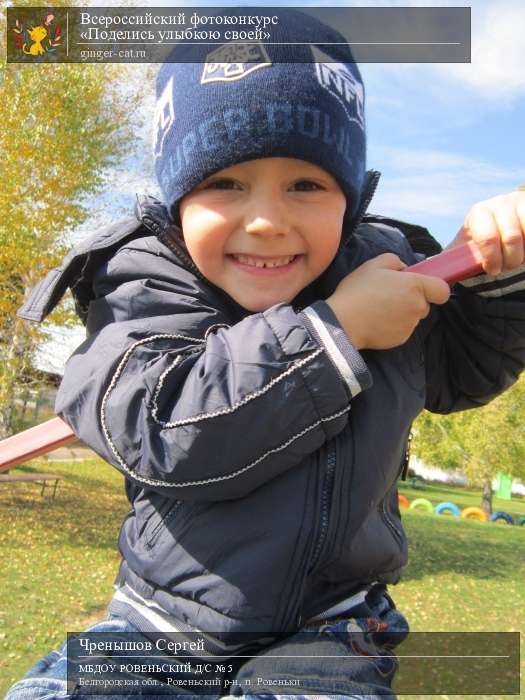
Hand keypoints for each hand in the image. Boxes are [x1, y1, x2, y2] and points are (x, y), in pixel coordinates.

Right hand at [325, 253, 449, 349]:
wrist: (343, 322)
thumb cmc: (358, 291)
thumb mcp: (373, 265)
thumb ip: (395, 261)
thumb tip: (404, 269)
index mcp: (414, 286)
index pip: (442, 290)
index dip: (434, 288)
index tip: (420, 287)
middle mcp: (417, 307)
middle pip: (425, 304)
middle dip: (412, 300)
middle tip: (390, 296)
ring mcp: (410, 325)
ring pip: (413, 317)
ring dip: (402, 313)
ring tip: (379, 309)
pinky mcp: (401, 339)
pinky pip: (403, 330)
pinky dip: (393, 326)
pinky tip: (377, 322)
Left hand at [446, 190, 524, 275]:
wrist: (503, 220)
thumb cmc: (480, 239)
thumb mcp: (465, 244)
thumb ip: (453, 257)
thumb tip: (437, 272)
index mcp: (479, 213)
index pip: (488, 239)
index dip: (492, 259)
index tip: (493, 270)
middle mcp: (500, 203)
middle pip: (512, 238)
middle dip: (511, 259)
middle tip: (508, 265)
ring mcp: (519, 201)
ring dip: (524, 252)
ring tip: (519, 256)